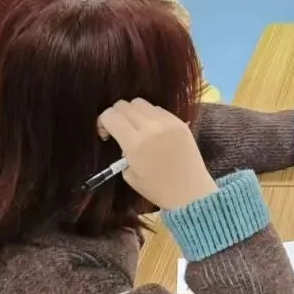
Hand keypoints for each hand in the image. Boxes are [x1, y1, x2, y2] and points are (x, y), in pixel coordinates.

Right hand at [97, 99, 217, 210]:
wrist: (190, 191)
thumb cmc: (157, 189)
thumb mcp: (129, 174)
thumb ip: (122, 151)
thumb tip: (123, 138)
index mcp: (135, 143)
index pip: (111, 115)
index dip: (102, 122)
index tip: (106, 135)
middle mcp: (151, 127)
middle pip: (124, 104)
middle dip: (116, 115)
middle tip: (119, 130)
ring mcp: (168, 122)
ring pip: (142, 103)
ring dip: (134, 113)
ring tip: (137, 130)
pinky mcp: (180, 122)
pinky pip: (159, 109)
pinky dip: (151, 115)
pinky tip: (153, 131)